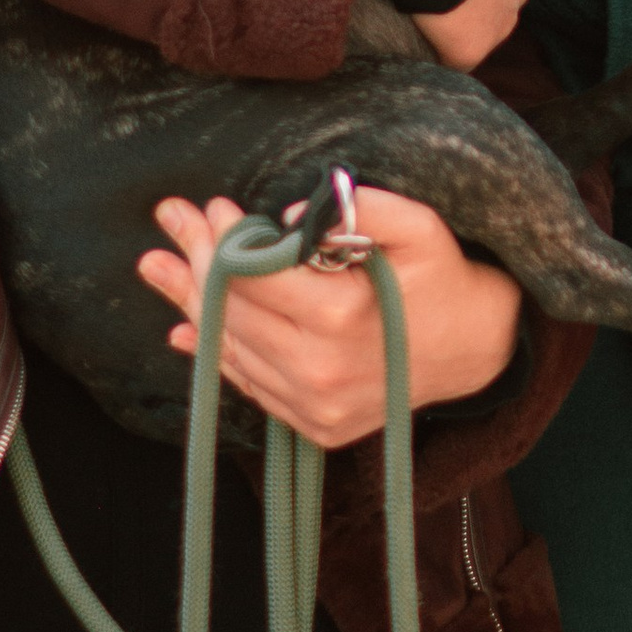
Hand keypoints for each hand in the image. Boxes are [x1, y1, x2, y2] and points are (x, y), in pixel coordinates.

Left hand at [136, 185, 522, 444]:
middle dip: (194, 260)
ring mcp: (314, 407)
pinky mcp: (314, 426)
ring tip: (157, 266)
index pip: (253, 274)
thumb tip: (291, 216)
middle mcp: (319, 371)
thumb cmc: (442, 277)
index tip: (209, 205)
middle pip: (231, 311)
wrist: (474, 350)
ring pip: (230, 350)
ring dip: (190, 304)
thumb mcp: (419, 226)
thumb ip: (361, 209)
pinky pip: (250, 385)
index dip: (224, 237)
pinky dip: (213, 354)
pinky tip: (184, 325)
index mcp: (340, 318)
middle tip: (169, 220)